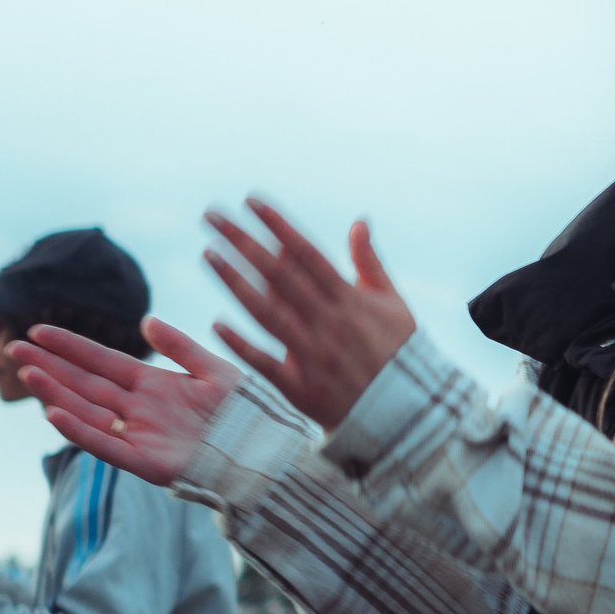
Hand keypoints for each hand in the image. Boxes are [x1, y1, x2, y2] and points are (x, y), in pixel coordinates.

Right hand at [11, 317, 246, 485]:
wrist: (267, 452)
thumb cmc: (247, 414)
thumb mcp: (215, 370)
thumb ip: (181, 347)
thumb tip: (146, 321)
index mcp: (153, 385)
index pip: (101, 361)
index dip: (70, 346)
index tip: (39, 330)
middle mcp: (139, 409)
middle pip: (84, 383)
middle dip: (49, 366)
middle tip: (12, 348)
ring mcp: (140, 435)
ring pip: (87, 411)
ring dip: (55, 392)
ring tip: (27, 373)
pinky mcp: (146, 463)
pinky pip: (106, 445)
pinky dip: (80, 430)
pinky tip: (53, 413)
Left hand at [204, 202, 417, 428]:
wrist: (407, 413)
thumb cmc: (401, 353)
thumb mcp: (394, 304)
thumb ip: (370, 263)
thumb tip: (358, 221)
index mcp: (350, 300)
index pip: (307, 254)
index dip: (278, 226)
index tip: (250, 200)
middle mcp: (328, 323)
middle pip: (279, 276)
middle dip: (244, 242)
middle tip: (212, 216)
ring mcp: (313, 355)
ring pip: (267, 313)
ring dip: (235, 283)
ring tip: (208, 254)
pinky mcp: (301, 388)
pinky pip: (266, 364)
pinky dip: (241, 344)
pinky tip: (215, 324)